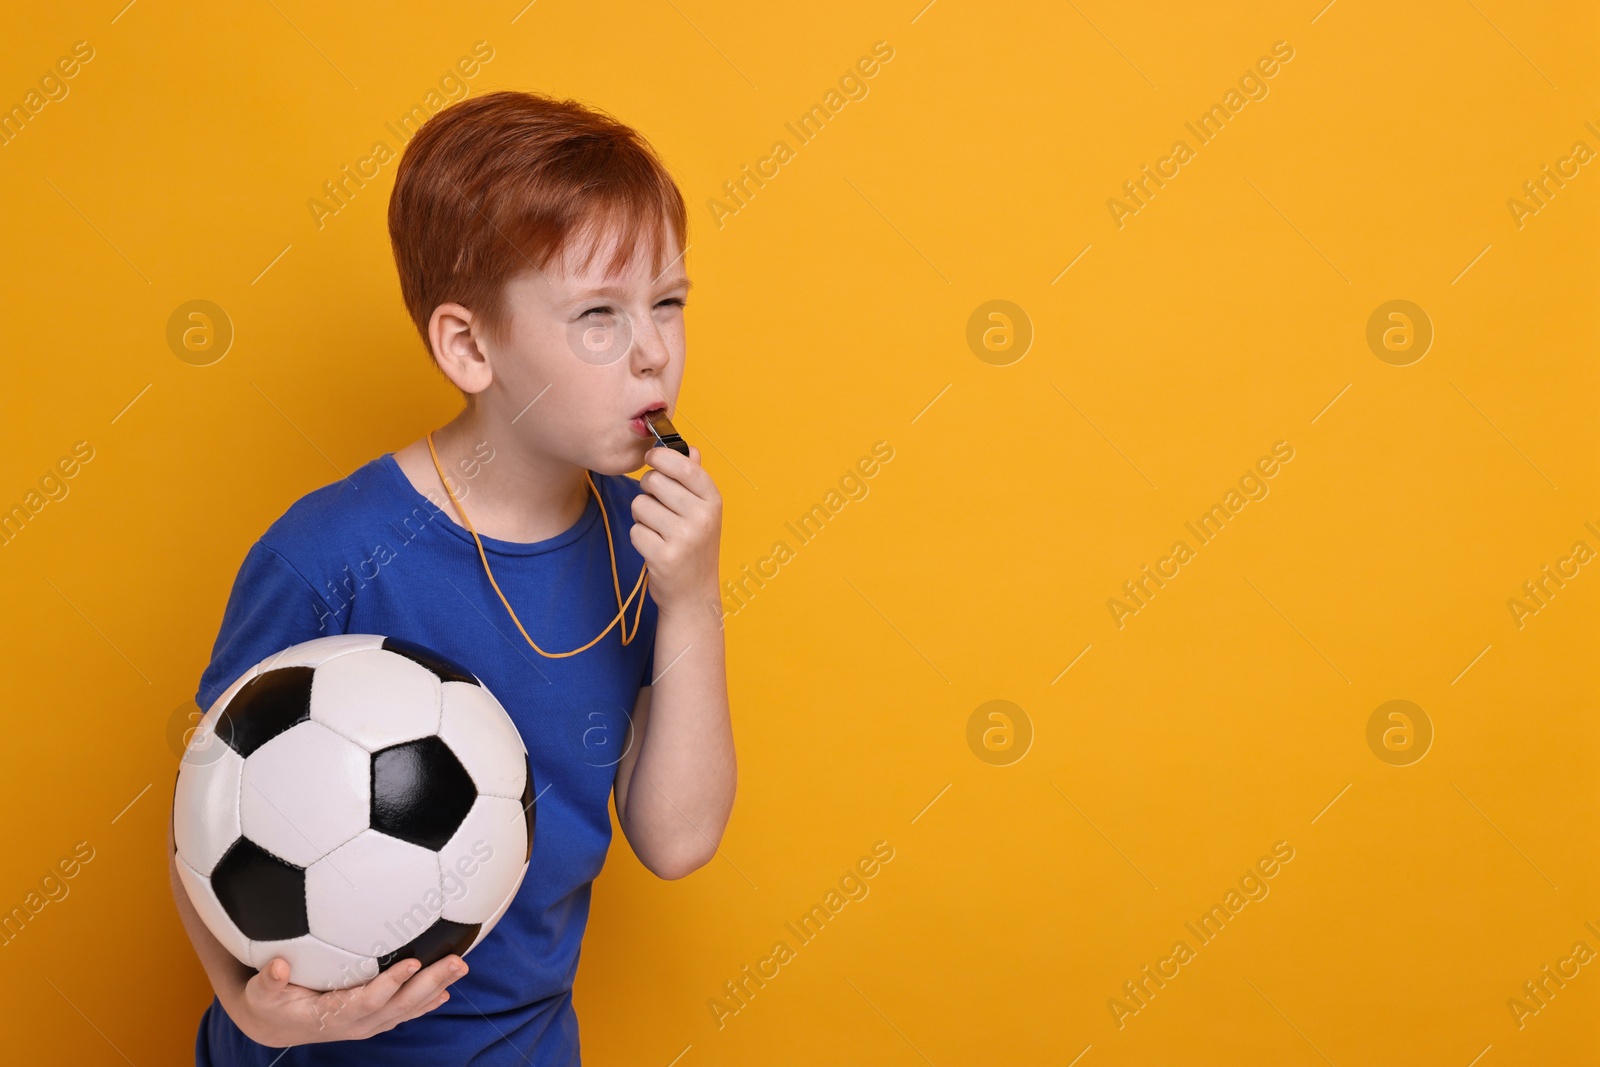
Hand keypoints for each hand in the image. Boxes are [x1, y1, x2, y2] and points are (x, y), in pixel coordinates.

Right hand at [228, 954, 466, 1045]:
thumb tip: (279, 966)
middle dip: (429, 984)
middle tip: (456, 962)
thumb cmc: (270, 1003)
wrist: (276, 1025)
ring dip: (436, 988)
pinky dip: (426, 1002)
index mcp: (332, 1015)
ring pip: (407, 1008)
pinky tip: (446, 989)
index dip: (390, 983)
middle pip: (399, 1005)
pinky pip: (404, 1012)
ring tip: (460, 967)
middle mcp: (356, 1023)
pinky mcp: (373, 1019)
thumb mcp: (260, 993)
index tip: (412, 961)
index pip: (368, 1000)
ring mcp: (367, 1023)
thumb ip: (269, 980)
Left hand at [631, 445, 721, 617]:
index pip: (684, 465)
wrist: (694, 595)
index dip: (661, 456)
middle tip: (658, 509)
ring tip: (658, 531)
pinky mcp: (664, 556)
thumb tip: (690, 448)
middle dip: (648, 491)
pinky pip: (635, 530)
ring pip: (640, 505)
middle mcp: (702, 518)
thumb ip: (694, 480)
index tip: (651, 457)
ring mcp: (684, 538)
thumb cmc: (695, 547)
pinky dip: (639, 538)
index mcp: (713, 501)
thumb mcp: (703, 513)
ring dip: (642, 517)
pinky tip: (654, 548)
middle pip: (653, 482)